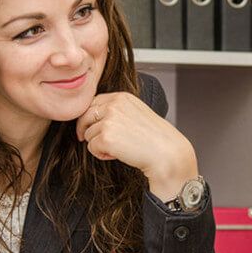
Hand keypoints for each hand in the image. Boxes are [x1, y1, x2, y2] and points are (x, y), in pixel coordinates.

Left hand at [75, 92, 197, 200]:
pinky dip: (101, 154)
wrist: (167, 153)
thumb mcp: (136, 113)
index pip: (93, 102)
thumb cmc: (156, 138)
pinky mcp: (106, 138)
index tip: (89, 126)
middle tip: (90, 140)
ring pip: (88, 134)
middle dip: (85, 129)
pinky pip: (91, 148)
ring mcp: (109, 121)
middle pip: (84, 116)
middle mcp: (114, 105)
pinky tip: (116, 155)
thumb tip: (94, 116)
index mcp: (122, 97)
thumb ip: (117, 110)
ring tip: (117, 149)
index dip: (89, 116)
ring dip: (98, 144)